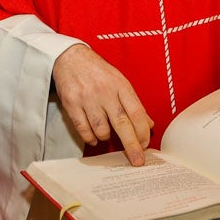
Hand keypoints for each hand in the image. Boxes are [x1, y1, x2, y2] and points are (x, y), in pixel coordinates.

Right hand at [51, 44, 153, 166]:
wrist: (70, 58)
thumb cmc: (98, 72)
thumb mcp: (120, 82)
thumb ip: (133, 103)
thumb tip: (149, 124)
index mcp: (121, 86)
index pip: (136, 112)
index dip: (143, 132)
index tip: (145, 145)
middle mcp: (105, 92)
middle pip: (122, 124)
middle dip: (132, 145)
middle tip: (137, 161)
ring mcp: (87, 98)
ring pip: (102, 129)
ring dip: (106, 138)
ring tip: (107, 134)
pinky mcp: (71, 104)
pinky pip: (83, 129)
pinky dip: (90, 138)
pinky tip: (94, 138)